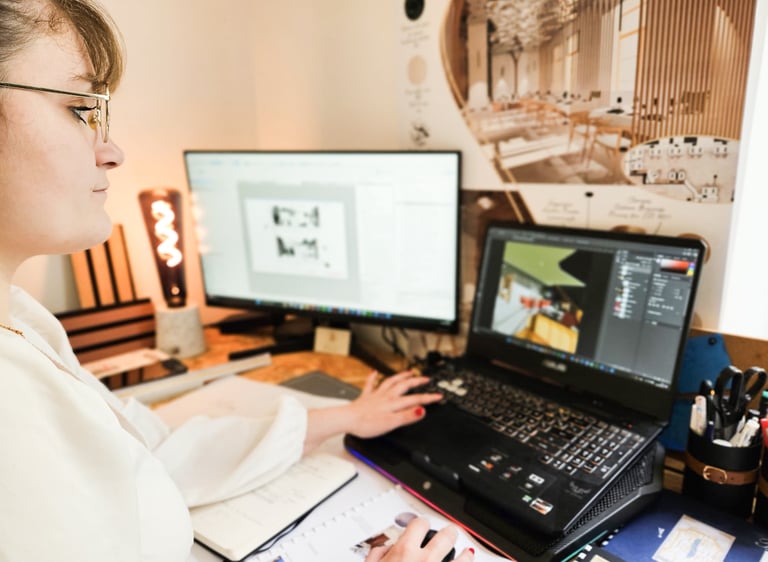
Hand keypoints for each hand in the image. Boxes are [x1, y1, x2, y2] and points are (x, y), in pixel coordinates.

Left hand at [303, 370, 441, 452]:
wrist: (347, 420)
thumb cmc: (366, 424)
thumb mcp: (391, 423)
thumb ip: (407, 416)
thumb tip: (422, 410)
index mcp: (393, 403)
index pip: (415, 399)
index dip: (429, 398)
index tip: (439, 396)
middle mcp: (386, 397)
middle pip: (404, 386)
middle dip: (416, 382)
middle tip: (426, 379)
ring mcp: (375, 396)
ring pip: (390, 382)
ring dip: (400, 376)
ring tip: (408, 372)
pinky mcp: (365, 398)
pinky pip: (370, 385)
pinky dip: (373, 378)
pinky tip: (374, 372)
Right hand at [365, 518, 474, 561]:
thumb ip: (379, 554)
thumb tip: (386, 549)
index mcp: (405, 552)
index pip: (420, 524)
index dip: (421, 524)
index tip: (421, 527)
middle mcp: (426, 561)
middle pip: (447, 535)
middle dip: (448, 534)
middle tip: (448, 535)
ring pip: (465, 557)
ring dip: (465, 555)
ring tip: (466, 554)